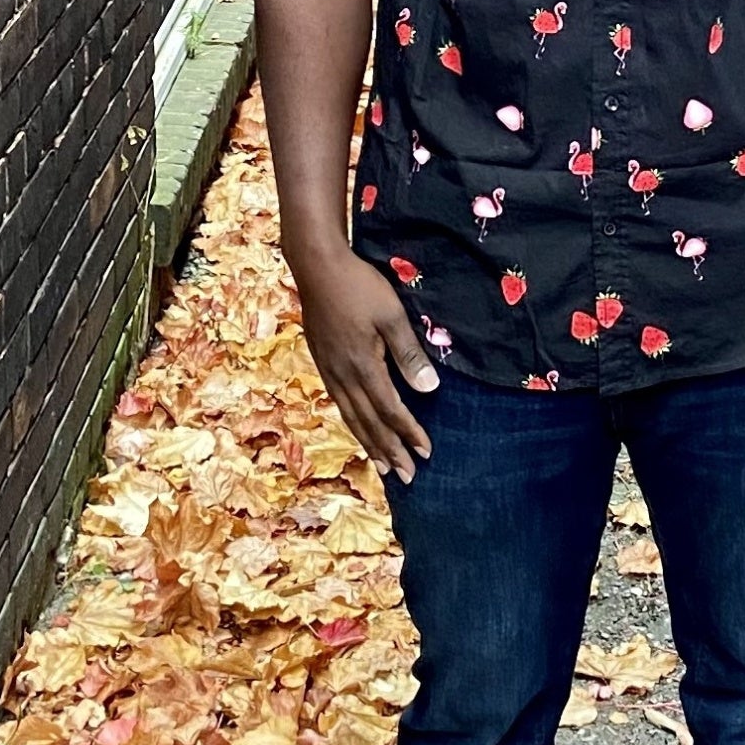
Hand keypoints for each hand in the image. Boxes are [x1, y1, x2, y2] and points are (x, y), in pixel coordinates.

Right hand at [291, 249, 438, 481]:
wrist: (316, 267)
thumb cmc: (359, 286)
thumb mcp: (391, 315)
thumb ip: (409, 354)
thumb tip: (428, 389)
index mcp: (363, 366)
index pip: (390, 410)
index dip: (409, 433)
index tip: (426, 452)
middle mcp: (343, 375)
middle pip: (369, 423)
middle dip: (389, 451)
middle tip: (407, 476)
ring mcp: (330, 370)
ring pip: (351, 417)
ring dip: (369, 444)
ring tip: (382, 466)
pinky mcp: (322, 362)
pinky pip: (339, 404)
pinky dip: (352, 423)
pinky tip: (357, 427)